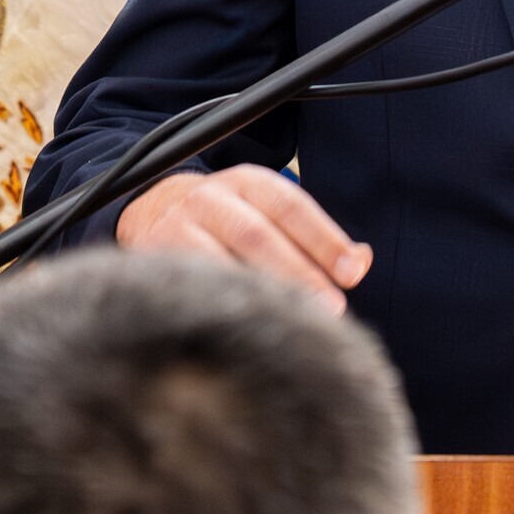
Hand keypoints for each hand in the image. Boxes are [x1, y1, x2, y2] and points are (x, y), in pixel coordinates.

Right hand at [116, 167, 372, 311]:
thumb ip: (314, 236)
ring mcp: (178, 227)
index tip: (353, 271)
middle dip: (298, 272)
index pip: (291, 206)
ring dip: (260, 294)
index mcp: (247, 182)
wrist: (151, 211)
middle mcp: (211, 198)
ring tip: (293, 325)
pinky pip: (192, 286)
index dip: (324, 238)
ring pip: (221, 261)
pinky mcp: (154, 258)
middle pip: (258, 235)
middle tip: (333, 309)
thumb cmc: (227, 221)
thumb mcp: (267, 212)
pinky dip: (221, 308)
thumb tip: (362, 260)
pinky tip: (245, 331)